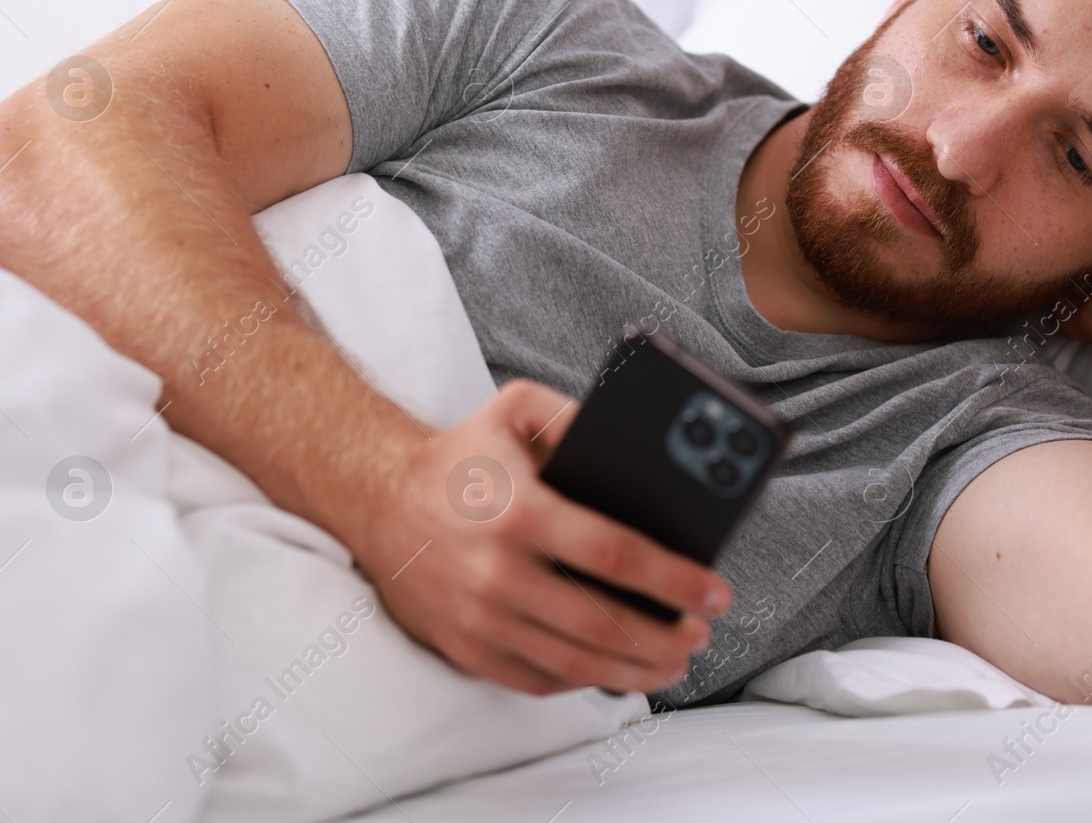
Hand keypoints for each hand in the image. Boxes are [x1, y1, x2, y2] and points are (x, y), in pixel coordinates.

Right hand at [354, 379, 731, 695]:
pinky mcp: (467, 649)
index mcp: (519, 513)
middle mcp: (498, 574)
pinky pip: (538, 680)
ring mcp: (480, 620)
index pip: (616, 557)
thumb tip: (638, 457)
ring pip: (576, 664)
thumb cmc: (460, 458)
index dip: (676, 580)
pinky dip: (586, 681)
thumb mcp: (516, 410)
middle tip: (701, 631)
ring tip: (674, 660)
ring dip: (637, 670)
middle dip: (667, 636)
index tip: (716, 591)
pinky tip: (617, 669)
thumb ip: (576, 418)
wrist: (376, 501)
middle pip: (604, 624)